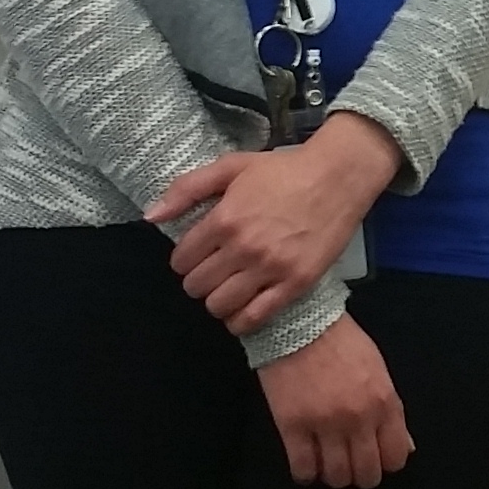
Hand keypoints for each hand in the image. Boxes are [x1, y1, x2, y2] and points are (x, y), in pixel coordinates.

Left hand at [148, 113, 400, 332]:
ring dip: (216, 301)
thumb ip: (187, 189)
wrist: (337, 178)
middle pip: (197, 286)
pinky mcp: (295, 284)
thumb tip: (151, 217)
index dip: (183, 260)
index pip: (182, 259)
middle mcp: (244, 247)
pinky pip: (255, 318)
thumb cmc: (282, 170)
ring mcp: (270, 269)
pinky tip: (241, 311)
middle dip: (197, 281)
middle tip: (209, 273)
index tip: (194, 257)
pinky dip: (240, 321)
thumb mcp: (231, 167)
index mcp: (225, 219)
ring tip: (225, 290)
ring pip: (220, 305)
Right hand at [258, 314, 413, 488]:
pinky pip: (303, 469)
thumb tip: (406, 446)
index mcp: (384, 402)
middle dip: (361, 474)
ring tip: (327, 461)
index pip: (396, 457)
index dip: (385, 462)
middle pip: (367, 474)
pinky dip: (306, 473)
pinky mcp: (292, 426)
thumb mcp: (378, 370)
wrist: (297, 321)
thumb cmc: (341, 341)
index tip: (374, 456)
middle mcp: (358, 418)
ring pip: (337, 477)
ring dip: (334, 475)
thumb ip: (392, 411)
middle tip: (350, 462)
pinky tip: (306, 463)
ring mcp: (324, 425)